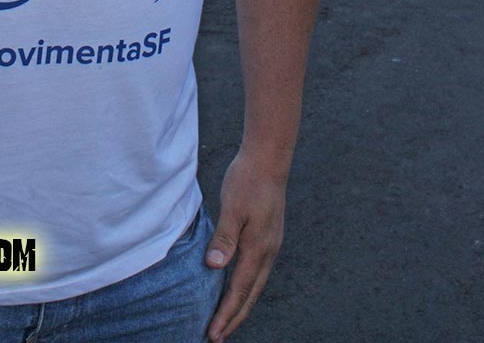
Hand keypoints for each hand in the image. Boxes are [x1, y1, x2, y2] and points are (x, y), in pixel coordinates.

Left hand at [205, 151, 286, 340]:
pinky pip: (257, 269)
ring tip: (226, 318)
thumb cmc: (247, 179)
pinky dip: (246, 285)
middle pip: (250, 294)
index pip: (239, 290)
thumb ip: (224, 238)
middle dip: (234, 317)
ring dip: (241, 303)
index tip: (213, 334)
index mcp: (258, 248)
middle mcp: (267, 251)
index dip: (225, 314)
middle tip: (217, 337)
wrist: (268, 158)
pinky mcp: (269, 235)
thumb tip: (215, 267)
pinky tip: (237, 284)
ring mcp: (270, 244)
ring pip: (255, 283)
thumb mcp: (232, 207)